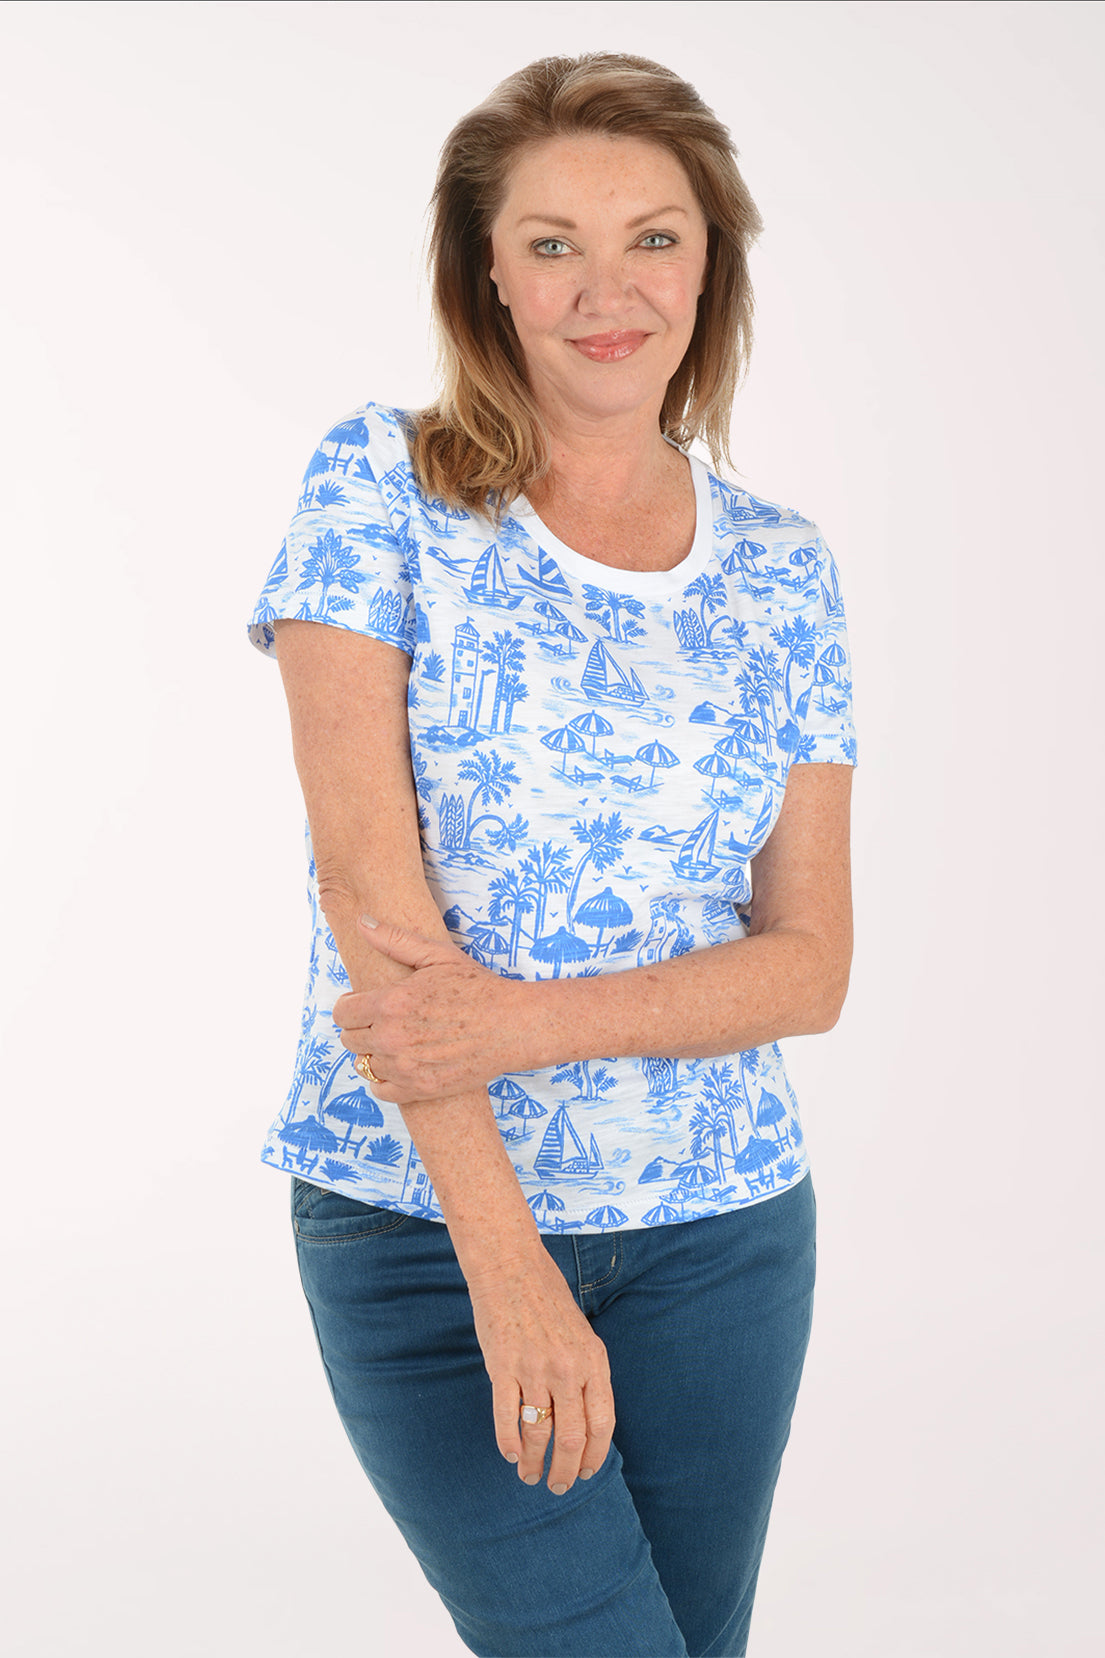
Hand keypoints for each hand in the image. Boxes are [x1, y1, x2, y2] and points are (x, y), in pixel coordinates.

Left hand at [334, 917, 537, 1103]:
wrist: (512, 1026)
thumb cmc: (477, 988)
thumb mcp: (437, 955)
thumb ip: (394, 939)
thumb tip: (362, 921)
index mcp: (391, 1002)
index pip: (343, 1012)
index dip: (350, 1006)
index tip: (362, 1004)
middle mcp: (392, 1037)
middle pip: (349, 1040)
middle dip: (360, 1029)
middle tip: (382, 1022)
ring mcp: (405, 1066)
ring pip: (364, 1065)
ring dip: (374, 1054)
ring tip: (395, 1042)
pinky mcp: (420, 1088)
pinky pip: (381, 1090)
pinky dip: (385, 1080)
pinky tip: (401, 1064)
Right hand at [467, 1250, 615, 1494]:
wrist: (511, 1266)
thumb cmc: (547, 1299)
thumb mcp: (582, 1334)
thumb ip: (586, 1373)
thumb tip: (587, 1422)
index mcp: (593, 1360)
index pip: (602, 1423)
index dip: (594, 1455)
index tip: (584, 1473)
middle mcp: (567, 1368)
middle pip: (572, 1437)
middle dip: (565, 1471)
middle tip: (557, 1487)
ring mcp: (534, 1368)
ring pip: (539, 1433)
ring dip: (536, 1464)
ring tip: (530, 1477)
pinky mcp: (502, 1366)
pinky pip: (506, 1417)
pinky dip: (509, 1444)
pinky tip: (511, 1456)